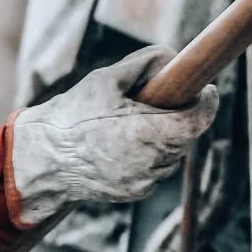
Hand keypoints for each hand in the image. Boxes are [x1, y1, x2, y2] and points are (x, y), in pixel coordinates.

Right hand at [7, 45, 218, 225]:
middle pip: (187, 136)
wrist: (44, 159)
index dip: (207, 102)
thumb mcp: (106, 78)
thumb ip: (145, 63)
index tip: (206, 90)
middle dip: (182, 116)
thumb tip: (172, 58)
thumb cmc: (73, 115)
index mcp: (148, 131)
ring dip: (166, 138)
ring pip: (172, 155)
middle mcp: (151, 161)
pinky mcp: (135, 193)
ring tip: (140, 122)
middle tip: (166, 100)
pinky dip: (150, 156)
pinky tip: (126, 144)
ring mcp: (144, 181)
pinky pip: (155, 170)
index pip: (198, 119)